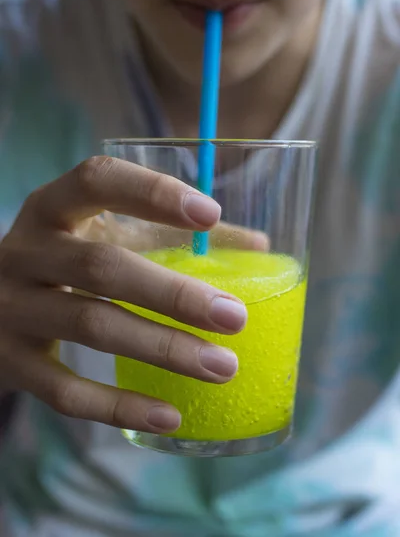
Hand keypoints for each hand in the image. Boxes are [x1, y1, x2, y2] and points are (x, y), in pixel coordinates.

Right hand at [0, 157, 265, 433]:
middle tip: (234, 316)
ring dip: (162, 348)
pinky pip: (65, 391)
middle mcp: (25, 252)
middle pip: (101, 266)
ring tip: (222, 367)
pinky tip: (170, 415)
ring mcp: (12, 309)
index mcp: (52, 209)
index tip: (210, 214)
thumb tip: (258, 248)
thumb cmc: (63, 262)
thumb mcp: (104, 236)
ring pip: (91, 326)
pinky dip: (120, 406)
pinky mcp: (10, 363)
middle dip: (173, 293)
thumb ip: (172, 235)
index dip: (152, 192)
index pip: (96, 180)